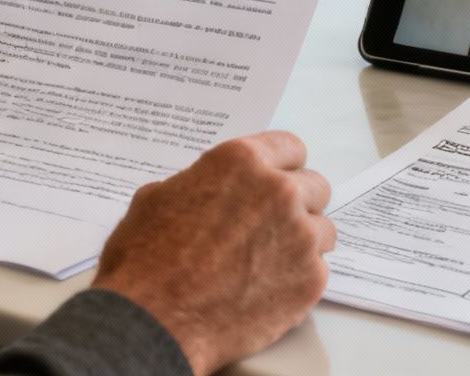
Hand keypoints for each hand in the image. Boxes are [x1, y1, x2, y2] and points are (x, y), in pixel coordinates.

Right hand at [93, 132, 335, 375]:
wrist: (156, 322)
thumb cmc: (146, 261)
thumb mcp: (158, 199)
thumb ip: (199, 184)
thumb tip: (209, 192)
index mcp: (241, 162)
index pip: (289, 147)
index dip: (281, 166)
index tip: (276, 180)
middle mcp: (279, 192)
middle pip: (315, 186)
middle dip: (297, 203)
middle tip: (271, 226)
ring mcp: (300, 237)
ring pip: (322, 229)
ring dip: (301, 241)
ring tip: (269, 262)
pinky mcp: (310, 280)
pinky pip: (318, 270)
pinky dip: (298, 278)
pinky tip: (267, 289)